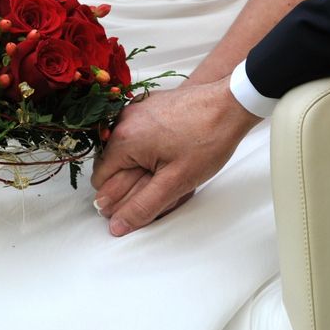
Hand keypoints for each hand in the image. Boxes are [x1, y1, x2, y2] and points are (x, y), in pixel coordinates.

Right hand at [91, 76, 260, 235]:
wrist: (230, 103)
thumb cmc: (206, 140)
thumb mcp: (176, 182)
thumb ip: (142, 206)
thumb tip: (116, 226)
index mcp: (122, 140)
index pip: (99, 179)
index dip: (117, 196)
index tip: (141, 198)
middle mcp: (122, 120)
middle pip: (111, 162)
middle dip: (131, 179)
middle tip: (163, 184)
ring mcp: (134, 108)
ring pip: (125, 148)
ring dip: (140, 162)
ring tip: (170, 165)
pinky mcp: (146, 103)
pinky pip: (136, 131)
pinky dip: (147, 144)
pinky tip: (171, 148)